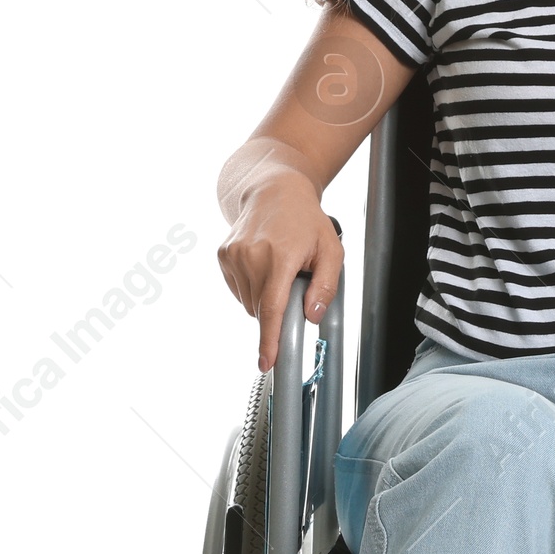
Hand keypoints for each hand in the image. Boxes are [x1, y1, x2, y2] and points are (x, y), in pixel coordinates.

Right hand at [217, 175, 342, 371]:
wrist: (274, 191)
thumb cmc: (306, 221)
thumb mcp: (331, 251)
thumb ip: (326, 286)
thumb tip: (311, 316)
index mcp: (279, 256)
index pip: (271, 308)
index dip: (269, 340)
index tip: (266, 362)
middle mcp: (251, 255)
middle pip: (261, 310)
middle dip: (278, 309)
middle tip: (293, 282)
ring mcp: (233, 255)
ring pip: (249, 303)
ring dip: (265, 299)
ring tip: (278, 268)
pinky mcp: (223, 256)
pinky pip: (239, 291)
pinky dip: (253, 288)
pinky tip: (264, 267)